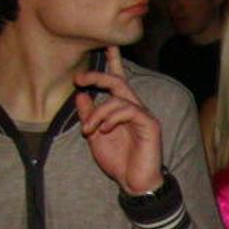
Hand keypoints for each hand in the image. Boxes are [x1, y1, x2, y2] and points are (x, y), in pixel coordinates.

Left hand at [74, 46, 162, 193]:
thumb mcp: (95, 136)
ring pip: (119, 98)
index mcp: (122, 111)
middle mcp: (135, 109)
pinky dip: (112, 117)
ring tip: (89, 129)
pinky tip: (105, 129)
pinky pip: (128, 110)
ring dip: (98, 112)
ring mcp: (144, 116)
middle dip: (97, 76)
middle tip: (78, 80)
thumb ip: (89, 115)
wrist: (134, 183)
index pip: (118, 82)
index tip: (103, 46)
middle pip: (118, 81)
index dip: (112, 63)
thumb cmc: (118, 162)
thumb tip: (81, 96)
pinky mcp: (150, 124)